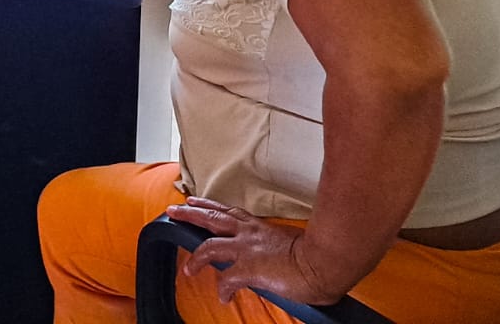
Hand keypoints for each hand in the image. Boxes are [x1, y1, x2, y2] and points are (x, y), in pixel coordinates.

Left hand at [167, 198, 346, 305]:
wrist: (326, 261)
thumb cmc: (320, 253)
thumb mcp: (295, 243)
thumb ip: (282, 247)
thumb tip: (284, 259)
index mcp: (261, 227)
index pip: (231, 213)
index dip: (212, 207)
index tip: (198, 201)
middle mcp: (250, 233)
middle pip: (212, 217)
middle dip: (190, 213)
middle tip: (174, 209)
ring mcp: (247, 249)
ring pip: (209, 245)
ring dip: (196, 257)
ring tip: (187, 267)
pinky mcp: (249, 268)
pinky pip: (227, 280)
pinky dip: (223, 289)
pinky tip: (224, 298)